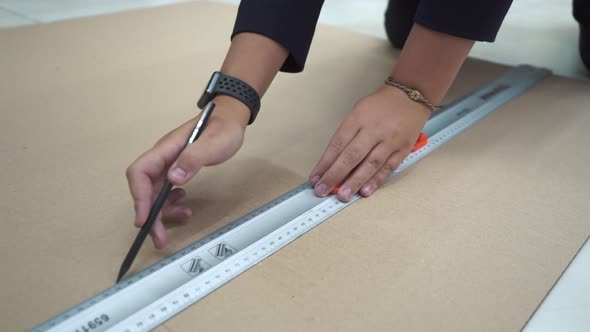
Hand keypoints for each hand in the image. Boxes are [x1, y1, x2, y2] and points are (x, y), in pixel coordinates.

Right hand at [125, 96, 249, 248]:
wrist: (231, 118)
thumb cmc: (223, 127)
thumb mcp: (213, 144)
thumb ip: (193, 159)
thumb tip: (173, 179)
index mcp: (166, 149)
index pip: (140, 172)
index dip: (138, 197)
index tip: (143, 219)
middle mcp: (163, 158)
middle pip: (145, 188)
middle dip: (150, 214)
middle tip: (159, 238)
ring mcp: (169, 164)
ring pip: (155, 193)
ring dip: (163, 211)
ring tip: (182, 219)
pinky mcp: (177, 169)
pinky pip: (166, 190)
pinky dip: (172, 203)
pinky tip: (184, 207)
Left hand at [309, 86, 430, 200]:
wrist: (411, 97)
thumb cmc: (380, 106)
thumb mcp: (358, 111)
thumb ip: (347, 134)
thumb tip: (333, 162)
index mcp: (358, 118)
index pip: (338, 143)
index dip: (325, 162)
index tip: (315, 178)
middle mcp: (373, 129)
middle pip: (351, 155)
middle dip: (335, 175)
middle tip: (322, 190)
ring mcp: (389, 140)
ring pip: (370, 164)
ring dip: (355, 182)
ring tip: (343, 195)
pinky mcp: (402, 149)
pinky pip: (388, 167)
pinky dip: (376, 180)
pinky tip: (365, 191)